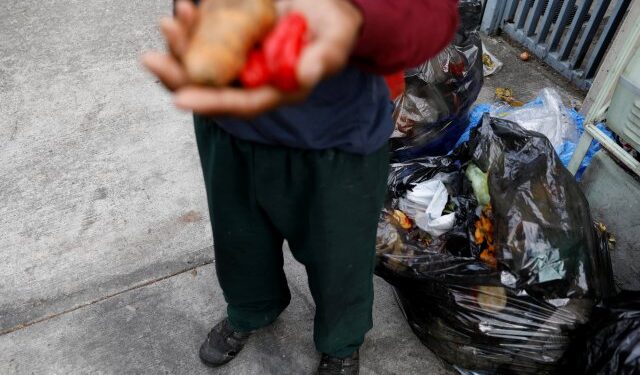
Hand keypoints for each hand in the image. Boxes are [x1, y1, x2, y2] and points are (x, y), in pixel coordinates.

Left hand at [142, 0, 362, 116]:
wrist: (322, 4)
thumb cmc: (332, 25)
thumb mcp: (335, 40)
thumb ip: (323, 59)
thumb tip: (303, 77)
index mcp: (274, 89)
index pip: (240, 103)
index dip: (211, 103)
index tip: (182, 99)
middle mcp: (250, 79)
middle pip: (208, 88)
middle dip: (178, 76)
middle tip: (151, 59)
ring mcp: (236, 58)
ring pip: (198, 62)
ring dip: (178, 47)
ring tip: (169, 22)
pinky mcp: (227, 37)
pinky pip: (200, 37)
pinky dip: (188, 25)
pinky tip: (185, 9)